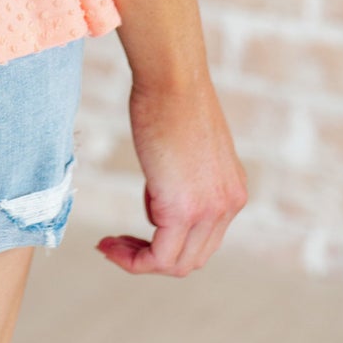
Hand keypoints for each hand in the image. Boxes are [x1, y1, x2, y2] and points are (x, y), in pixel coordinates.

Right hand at [97, 76, 247, 277]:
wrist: (172, 78)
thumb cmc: (171, 97)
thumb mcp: (186, 146)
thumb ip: (183, 174)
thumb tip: (163, 189)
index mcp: (231, 191)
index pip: (203, 240)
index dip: (166, 243)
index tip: (132, 233)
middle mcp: (228, 206)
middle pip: (192, 258)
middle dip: (151, 258)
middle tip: (116, 244)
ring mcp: (210, 211)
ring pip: (176, 264)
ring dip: (139, 261)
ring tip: (110, 245)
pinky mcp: (184, 210)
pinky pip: (160, 257)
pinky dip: (134, 260)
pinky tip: (110, 244)